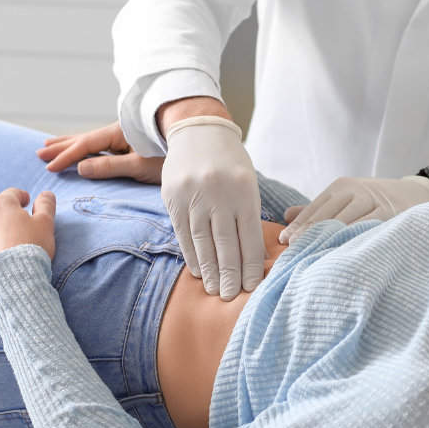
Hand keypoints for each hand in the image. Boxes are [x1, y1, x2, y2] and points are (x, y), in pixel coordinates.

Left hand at [0, 188, 56, 277]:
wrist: (14, 277)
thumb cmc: (32, 249)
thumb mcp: (46, 225)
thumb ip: (46, 205)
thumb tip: (46, 193)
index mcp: (4, 204)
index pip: (13, 194)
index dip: (22, 198)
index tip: (29, 205)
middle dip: (2, 204)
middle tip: (12, 214)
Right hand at [36, 122, 163, 184]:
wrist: (194, 136)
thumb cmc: (171, 154)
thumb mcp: (139, 165)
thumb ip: (109, 167)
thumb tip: (80, 167)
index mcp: (118, 134)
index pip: (85, 146)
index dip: (66, 156)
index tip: (48, 167)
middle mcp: (119, 131)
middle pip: (84, 139)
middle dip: (62, 146)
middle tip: (40, 152)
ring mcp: (126, 136)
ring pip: (92, 139)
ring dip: (72, 143)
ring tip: (52, 144)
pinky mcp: (133, 142)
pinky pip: (102, 143)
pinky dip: (88, 146)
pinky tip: (85, 147)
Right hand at [162, 118, 264, 300]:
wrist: (199, 130)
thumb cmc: (231, 162)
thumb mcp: (248, 182)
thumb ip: (249, 214)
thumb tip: (255, 256)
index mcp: (244, 191)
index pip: (249, 238)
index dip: (250, 266)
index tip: (251, 288)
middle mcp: (219, 194)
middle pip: (225, 245)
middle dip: (229, 276)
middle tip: (230, 297)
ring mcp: (193, 196)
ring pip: (202, 242)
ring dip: (209, 270)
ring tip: (213, 290)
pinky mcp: (173, 197)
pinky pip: (182, 233)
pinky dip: (191, 254)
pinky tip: (198, 270)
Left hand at [278, 176, 428, 243]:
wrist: (414, 194)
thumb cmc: (373, 200)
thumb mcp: (346, 198)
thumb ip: (317, 208)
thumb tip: (286, 215)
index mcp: (341, 186)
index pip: (314, 208)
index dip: (299, 225)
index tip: (283, 241)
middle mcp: (355, 190)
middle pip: (326, 215)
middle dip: (308, 233)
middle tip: (292, 250)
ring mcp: (373, 201)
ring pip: (345, 222)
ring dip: (327, 239)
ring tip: (311, 254)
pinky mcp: (389, 214)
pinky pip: (366, 229)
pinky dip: (352, 240)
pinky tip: (340, 253)